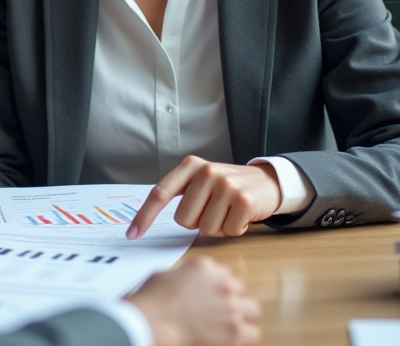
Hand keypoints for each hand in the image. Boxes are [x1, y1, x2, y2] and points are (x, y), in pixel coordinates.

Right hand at [127, 257, 260, 345]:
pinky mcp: (235, 330)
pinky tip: (231, 339)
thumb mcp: (164, 275)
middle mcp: (222, 283)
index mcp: (205, 267)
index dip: (215, 285)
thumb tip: (184, 280)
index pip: (221, 272)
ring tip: (229, 325)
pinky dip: (244, 337)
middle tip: (218, 310)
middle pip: (239, 288)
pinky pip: (253, 333)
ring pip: (252, 308)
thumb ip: (181, 274)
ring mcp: (231, 306)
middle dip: (230, 298)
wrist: (152, 322)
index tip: (210, 294)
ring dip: (242, 316)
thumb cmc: (152, 302)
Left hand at [128, 157, 280, 238]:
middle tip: (214, 210)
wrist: (267, 182)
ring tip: (228, 212)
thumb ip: (179, 193)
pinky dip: (234, 230)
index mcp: (190, 166)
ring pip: (205, 229)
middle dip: (197, 222)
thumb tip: (146, 219)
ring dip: (217, 227)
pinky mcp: (243, 200)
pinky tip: (241, 216)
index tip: (132, 234)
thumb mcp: (201, 181)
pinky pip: (227, 231)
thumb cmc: (227, 187)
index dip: (144, 215)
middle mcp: (206, 172)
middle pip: (184, 220)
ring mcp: (225, 185)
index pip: (160, 193)